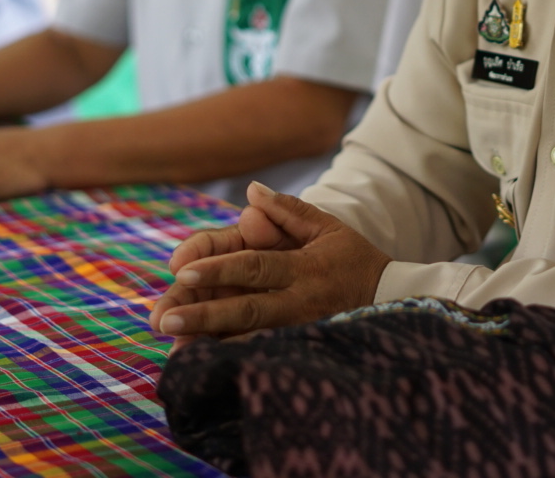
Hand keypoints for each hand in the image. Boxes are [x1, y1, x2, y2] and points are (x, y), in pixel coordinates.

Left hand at [150, 182, 388, 347]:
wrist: (392, 300)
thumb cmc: (353, 258)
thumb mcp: (327, 227)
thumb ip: (288, 210)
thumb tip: (251, 191)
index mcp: (304, 266)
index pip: (254, 265)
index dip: (218, 269)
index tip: (181, 271)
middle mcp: (299, 301)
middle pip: (245, 309)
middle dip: (202, 314)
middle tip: (162, 319)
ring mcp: (299, 330)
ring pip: (249, 339)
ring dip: (209, 342)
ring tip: (173, 346)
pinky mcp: (299, 349)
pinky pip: (260, 354)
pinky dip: (229, 358)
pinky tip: (199, 361)